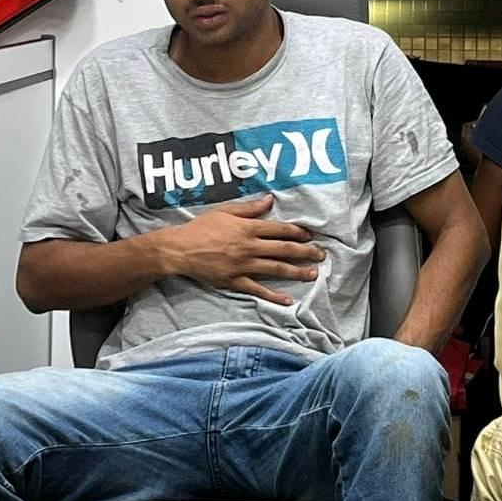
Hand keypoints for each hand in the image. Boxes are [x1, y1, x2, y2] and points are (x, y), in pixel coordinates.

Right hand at [160, 195, 325, 304]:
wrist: (180, 249)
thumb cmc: (202, 227)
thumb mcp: (225, 211)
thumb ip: (250, 208)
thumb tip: (270, 200)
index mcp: (248, 228)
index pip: (280, 230)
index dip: (298, 232)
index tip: (311, 235)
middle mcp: (249, 247)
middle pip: (284, 249)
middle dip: (305, 252)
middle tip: (321, 255)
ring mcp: (243, 266)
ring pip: (276, 269)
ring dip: (297, 272)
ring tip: (313, 274)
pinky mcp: (235, 281)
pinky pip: (258, 290)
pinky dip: (274, 296)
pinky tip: (288, 300)